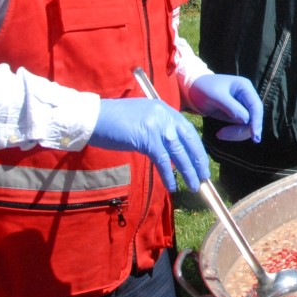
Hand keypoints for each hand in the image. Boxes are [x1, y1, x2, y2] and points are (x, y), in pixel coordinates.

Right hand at [90, 99, 209, 191]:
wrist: (92, 117)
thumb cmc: (114, 121)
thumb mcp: (143, 119)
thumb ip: (159, 129)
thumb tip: (171, 150)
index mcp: (165, 110)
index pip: (188, 131)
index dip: (197, 148)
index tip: (202, 163)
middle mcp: (164, 115)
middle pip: (188, 141)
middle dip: (198, 161)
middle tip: (204, 177)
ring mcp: (156, 126)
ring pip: (178, 152)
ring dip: (188, 171)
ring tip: (194, 185)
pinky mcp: (146, 138)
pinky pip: (162, 160)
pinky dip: (168, 175)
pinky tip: (173, 186)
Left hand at [184, 74, 263, 142]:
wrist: (191, 90)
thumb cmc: (203, 88)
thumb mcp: (216, 96)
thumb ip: (232, 107)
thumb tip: (247, 121)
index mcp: (245, 87)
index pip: (256, 106)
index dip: (256, 122)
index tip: (255, 136)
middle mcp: (247, 96)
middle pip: (254, 117)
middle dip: (243, 129)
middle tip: (223, 136)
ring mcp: (242, 106)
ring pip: (248, 124)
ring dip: (236, 133)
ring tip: (219, 135)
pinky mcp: (236, 115)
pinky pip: (240, 127)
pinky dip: (233, 133)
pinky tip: (220, 134)